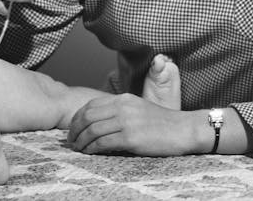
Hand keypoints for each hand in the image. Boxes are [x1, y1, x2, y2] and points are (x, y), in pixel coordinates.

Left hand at [67, 94, 194, 155]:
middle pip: (87, 116)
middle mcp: (122, 107)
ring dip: (81, 141)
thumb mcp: (138, 109)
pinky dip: (91, 148)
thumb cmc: (162, 123)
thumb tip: (98, 122)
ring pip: (92, 130)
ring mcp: (126, 122)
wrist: (183, 129)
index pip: (91, 105)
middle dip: (74, 130)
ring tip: (77, 149)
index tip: (73, 128)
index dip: (77, 117)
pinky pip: (102, 143)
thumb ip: (119, 111)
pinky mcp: (130, 138)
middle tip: (70, 141)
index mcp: (123, 99)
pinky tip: (89, 152)